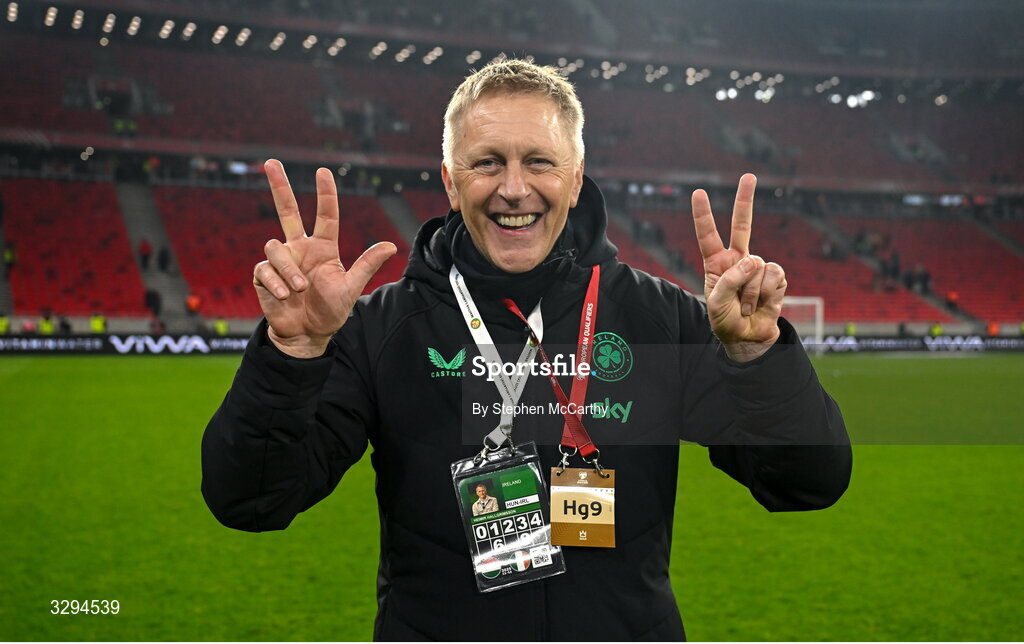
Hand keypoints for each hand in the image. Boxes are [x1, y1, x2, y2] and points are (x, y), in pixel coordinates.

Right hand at [253, 160, 396, 357]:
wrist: (307, 335)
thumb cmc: (330, 310)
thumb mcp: (351, 288)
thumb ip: (367, 265)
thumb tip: (391, 246)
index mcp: (323, 248)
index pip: (325, 216)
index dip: (325, 194)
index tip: (323, 171)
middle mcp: (300, 248)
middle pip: (287, 211)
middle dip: (279, 187)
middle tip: (271, 162)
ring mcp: (281, 261)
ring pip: (274, 247)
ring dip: (288, 269)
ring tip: (299, 289)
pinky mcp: (264, 275)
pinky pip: (264, 269)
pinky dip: (276, 282)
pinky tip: (285, 296)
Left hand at [691, 174, 785, 361]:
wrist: (748, 339)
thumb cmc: (725, 321)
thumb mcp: (716, 303)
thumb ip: (730, 280)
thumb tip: (755, 260)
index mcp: (716, 263)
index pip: (707, 235)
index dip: (703, 214)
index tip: (698, 192)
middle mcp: (738, 260)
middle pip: (742, 225)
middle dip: (745, 200)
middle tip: (749, 175)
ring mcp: (758, 267)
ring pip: (758, 266)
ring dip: (751, 292)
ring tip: (747, 305)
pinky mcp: (777, 278)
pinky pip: (774, 276)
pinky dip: (767, 293)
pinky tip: (763, 303)